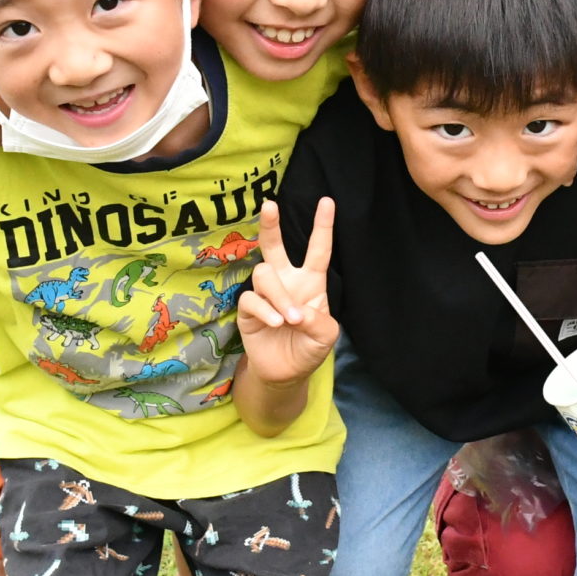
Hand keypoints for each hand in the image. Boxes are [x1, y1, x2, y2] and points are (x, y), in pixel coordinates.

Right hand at [237, 199, 339, 386]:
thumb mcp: (325, 336)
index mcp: (310, 282)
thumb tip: (297, 311)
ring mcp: (265, 294)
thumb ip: (318, 321)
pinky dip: (266, 311)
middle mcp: (286, 282)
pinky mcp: (248, 310)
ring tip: (289, 318)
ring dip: (279, 295)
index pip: (318, 251)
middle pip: (274, 247)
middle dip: (270, 225)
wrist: (286, 373)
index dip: (323, 227)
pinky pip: (252, 299)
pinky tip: (276, 322)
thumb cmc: (308, 347)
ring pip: (264, 275)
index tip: (328, 201)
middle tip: (270, 205)